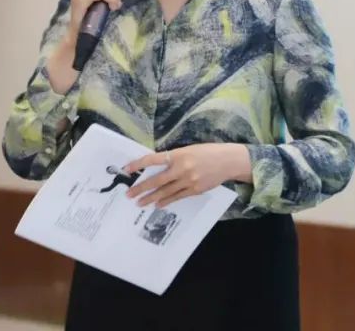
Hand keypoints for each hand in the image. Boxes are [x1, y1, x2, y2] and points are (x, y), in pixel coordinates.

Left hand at [124, 143, 250, 208]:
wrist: (228, 161)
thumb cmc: (207, 152)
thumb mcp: (188, 149)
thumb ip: (173, 158)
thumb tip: (156, 167)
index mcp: (178, 154)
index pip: (153, 160)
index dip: (139, 164)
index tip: (127, 169)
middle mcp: (182, 168)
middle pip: (157, 180)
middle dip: (141, 187)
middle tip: (129, 194)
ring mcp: (188, 181)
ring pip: (165, 192)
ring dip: (150, 198)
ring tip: (139, 202)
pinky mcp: (195, 190)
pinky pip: (177, 197)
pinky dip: (166, 201)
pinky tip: (158, 204)